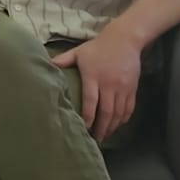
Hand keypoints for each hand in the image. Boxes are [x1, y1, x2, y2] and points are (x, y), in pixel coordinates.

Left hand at [49, 28, 142, 142]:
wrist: (125, 40)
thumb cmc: (98, 47)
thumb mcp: (79, 52)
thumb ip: (63, 60)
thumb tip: (46, 65)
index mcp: (93, 76)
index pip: (90, 101)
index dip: (88, 117)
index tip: (83, 128)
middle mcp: (109, 85)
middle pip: (106, 112)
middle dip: (101, 128)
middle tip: (95, 140)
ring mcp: (123, 88)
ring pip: (118, 113)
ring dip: (112, 127)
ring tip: (105, 136)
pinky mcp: (132, 89)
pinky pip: (129, 108)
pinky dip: (123, 119)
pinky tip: (117, 125)